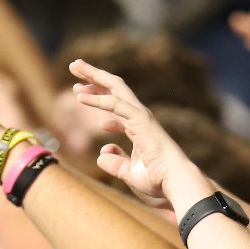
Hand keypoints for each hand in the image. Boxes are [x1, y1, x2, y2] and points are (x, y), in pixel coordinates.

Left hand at [69, 59, 207, 204]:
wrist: (175, 183)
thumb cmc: (158, 182)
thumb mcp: (129, 173)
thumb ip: (116, 163)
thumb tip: (102, 154)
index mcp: (139, 128)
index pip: (116, 107)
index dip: (98, 100)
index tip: (81, 97)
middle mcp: (140, 117)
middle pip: (114, 88)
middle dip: (94, 76)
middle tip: (74, 66)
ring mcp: (141, 116)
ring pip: (114, 87)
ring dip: (93, 76)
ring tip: (74, 66)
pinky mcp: (140, 120)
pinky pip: (116, 104)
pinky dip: (97, 99)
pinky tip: (80, 97)